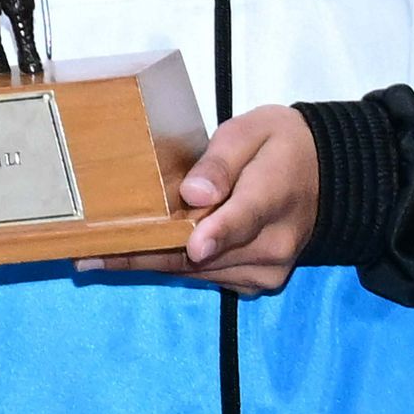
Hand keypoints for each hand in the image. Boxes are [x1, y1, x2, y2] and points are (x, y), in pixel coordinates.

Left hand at [76, 104, 317, 294]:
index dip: (215, 234)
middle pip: (203, 255)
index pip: (243, 219)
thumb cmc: (279, 146)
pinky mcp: (257, 282)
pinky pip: (205, 277)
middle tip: (89, 255)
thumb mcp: (252, 131)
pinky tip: (131, 257)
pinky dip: (171, 266)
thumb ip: (221, 161)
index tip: (192, 245)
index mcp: (273, 195)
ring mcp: (266, 269)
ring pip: (198, 271)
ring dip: (148, 264)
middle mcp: (272, 243)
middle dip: (145, 255)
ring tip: (94, 258)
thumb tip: (194, 192)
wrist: (324, 177)